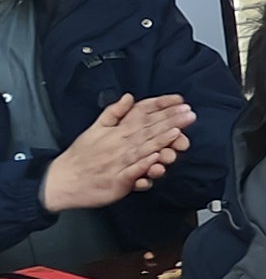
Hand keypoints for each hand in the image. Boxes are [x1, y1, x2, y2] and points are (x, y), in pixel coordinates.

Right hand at [40, 91, 190, 213]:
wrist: (63, 181)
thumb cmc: (80, 156)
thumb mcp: (94, 129)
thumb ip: (114, 113)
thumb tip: (128, 97)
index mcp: (116, 132)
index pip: (143, 116)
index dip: (162, 108)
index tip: (180, 102)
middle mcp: (119, 145)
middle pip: (148, 131)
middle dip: (171, 121)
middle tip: (189, 114)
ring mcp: (119, 163)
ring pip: (143, 150)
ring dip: (161, 141)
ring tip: (177, 132)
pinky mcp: (118, 181)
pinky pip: (132, 172)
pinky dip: (144, 165)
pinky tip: (156, 159)